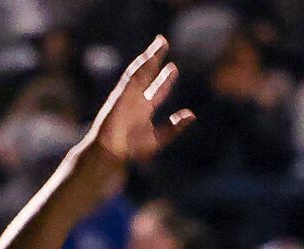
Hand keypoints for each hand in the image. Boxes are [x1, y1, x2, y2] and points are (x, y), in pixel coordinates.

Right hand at [87, 36, 194, 166]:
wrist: (110, 152)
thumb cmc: (131, 150)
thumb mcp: (158, 140)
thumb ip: (175, 128)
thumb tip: (192, 115)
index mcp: (144, 111)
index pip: (158, 90)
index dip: (166, 80)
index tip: (173, 68)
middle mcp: (136, 100)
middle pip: (148, 74)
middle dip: (156, 59)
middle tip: (164, 43)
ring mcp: (128, 96)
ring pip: (141, 71)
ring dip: (151, 56)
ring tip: (161, 41)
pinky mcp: (121, 95)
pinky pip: (132, 77)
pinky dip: (141, 65)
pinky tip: (150, 56)